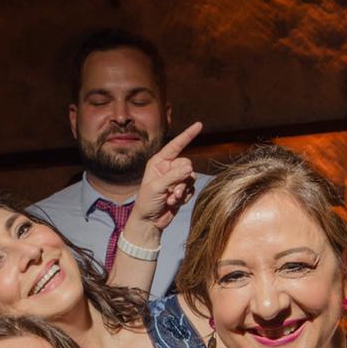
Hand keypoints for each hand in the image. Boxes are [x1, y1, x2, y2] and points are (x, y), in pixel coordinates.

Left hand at [126, 122, 202, 238]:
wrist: (149, 222)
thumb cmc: (147, 202)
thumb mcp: (157, 187)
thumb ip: (174, 176)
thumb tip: (190, 167)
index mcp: (159, 162)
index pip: (176, 145)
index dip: (188, 135)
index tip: (199, 125)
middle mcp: (168, 168)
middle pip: (187, 165)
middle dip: (182, 179)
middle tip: (173, 192)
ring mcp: (175, 179)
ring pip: (190, 178)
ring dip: (183, 191)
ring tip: (171, 200)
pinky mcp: (181, 190)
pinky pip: (191, 189)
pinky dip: (184, 197)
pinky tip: (174, 204)